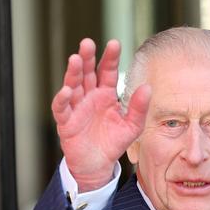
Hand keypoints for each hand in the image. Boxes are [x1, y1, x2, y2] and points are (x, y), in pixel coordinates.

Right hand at [51, 38, 150, 192]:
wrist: (97, 165)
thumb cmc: (113, 143)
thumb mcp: (131, 127)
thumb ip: (139, 108)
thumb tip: (148, 87)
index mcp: (106, 93)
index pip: (107, 70)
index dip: (110, 57)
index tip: (114, 43)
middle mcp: (90, 96)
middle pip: (87, 72)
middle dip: (87, 57)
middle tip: (87, 43)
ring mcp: (76, 108)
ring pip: (73, 85)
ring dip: (73, 73)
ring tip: (75, 60)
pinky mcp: (66, 122)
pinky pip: (62, 109)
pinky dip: (62, 100)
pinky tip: (66, 91)